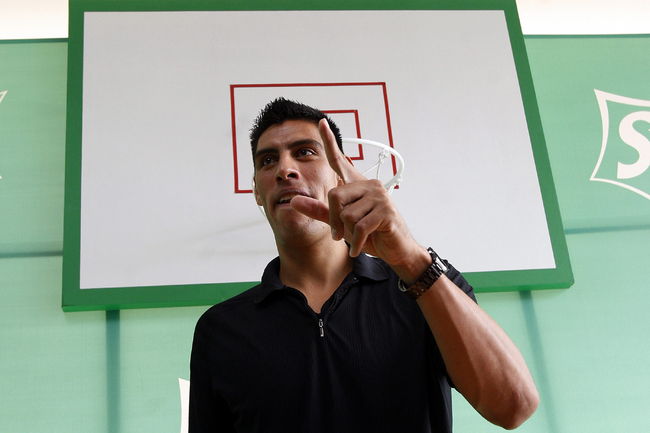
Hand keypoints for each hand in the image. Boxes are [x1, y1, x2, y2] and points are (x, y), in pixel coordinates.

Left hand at [290, 119, 422, 268]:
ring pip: (346, 214)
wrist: (396, 250)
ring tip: (360, 238)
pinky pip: (360, 227)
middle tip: (342, 235)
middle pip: (334, 196)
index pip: (340, 160)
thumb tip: (293, 200)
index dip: (329, 142)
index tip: (320, 122)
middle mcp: (369, 185)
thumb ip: (318, 211)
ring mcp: (379, 197)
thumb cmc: (371, 234)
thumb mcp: (341, 223)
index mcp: (357, 185)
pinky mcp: (386, 211)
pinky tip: (360, 247)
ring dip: (349, 233)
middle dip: (334, 221)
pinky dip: (357, 242)